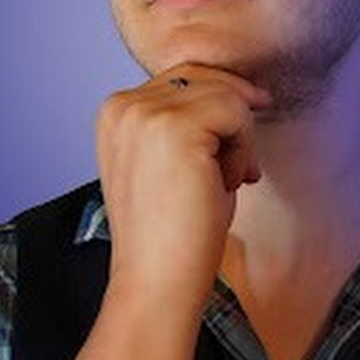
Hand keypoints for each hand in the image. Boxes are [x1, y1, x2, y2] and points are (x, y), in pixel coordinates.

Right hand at [95, 64, 270, 312]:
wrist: (157, 282)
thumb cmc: (172, 229)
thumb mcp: (173, 159)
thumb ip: (190, 119)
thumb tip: (244, 91)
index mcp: (115, 111)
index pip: (184, 77)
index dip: (220, 102)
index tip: (240, 137)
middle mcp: (123, 105)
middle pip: (206, 78)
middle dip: (234, 117)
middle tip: (240, 168)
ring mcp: (145, 113)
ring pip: (226, 94)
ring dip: (239, 139)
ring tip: (226, 181)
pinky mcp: (174, 127)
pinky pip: (237, 112)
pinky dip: (244, 148)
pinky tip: (226, 184)